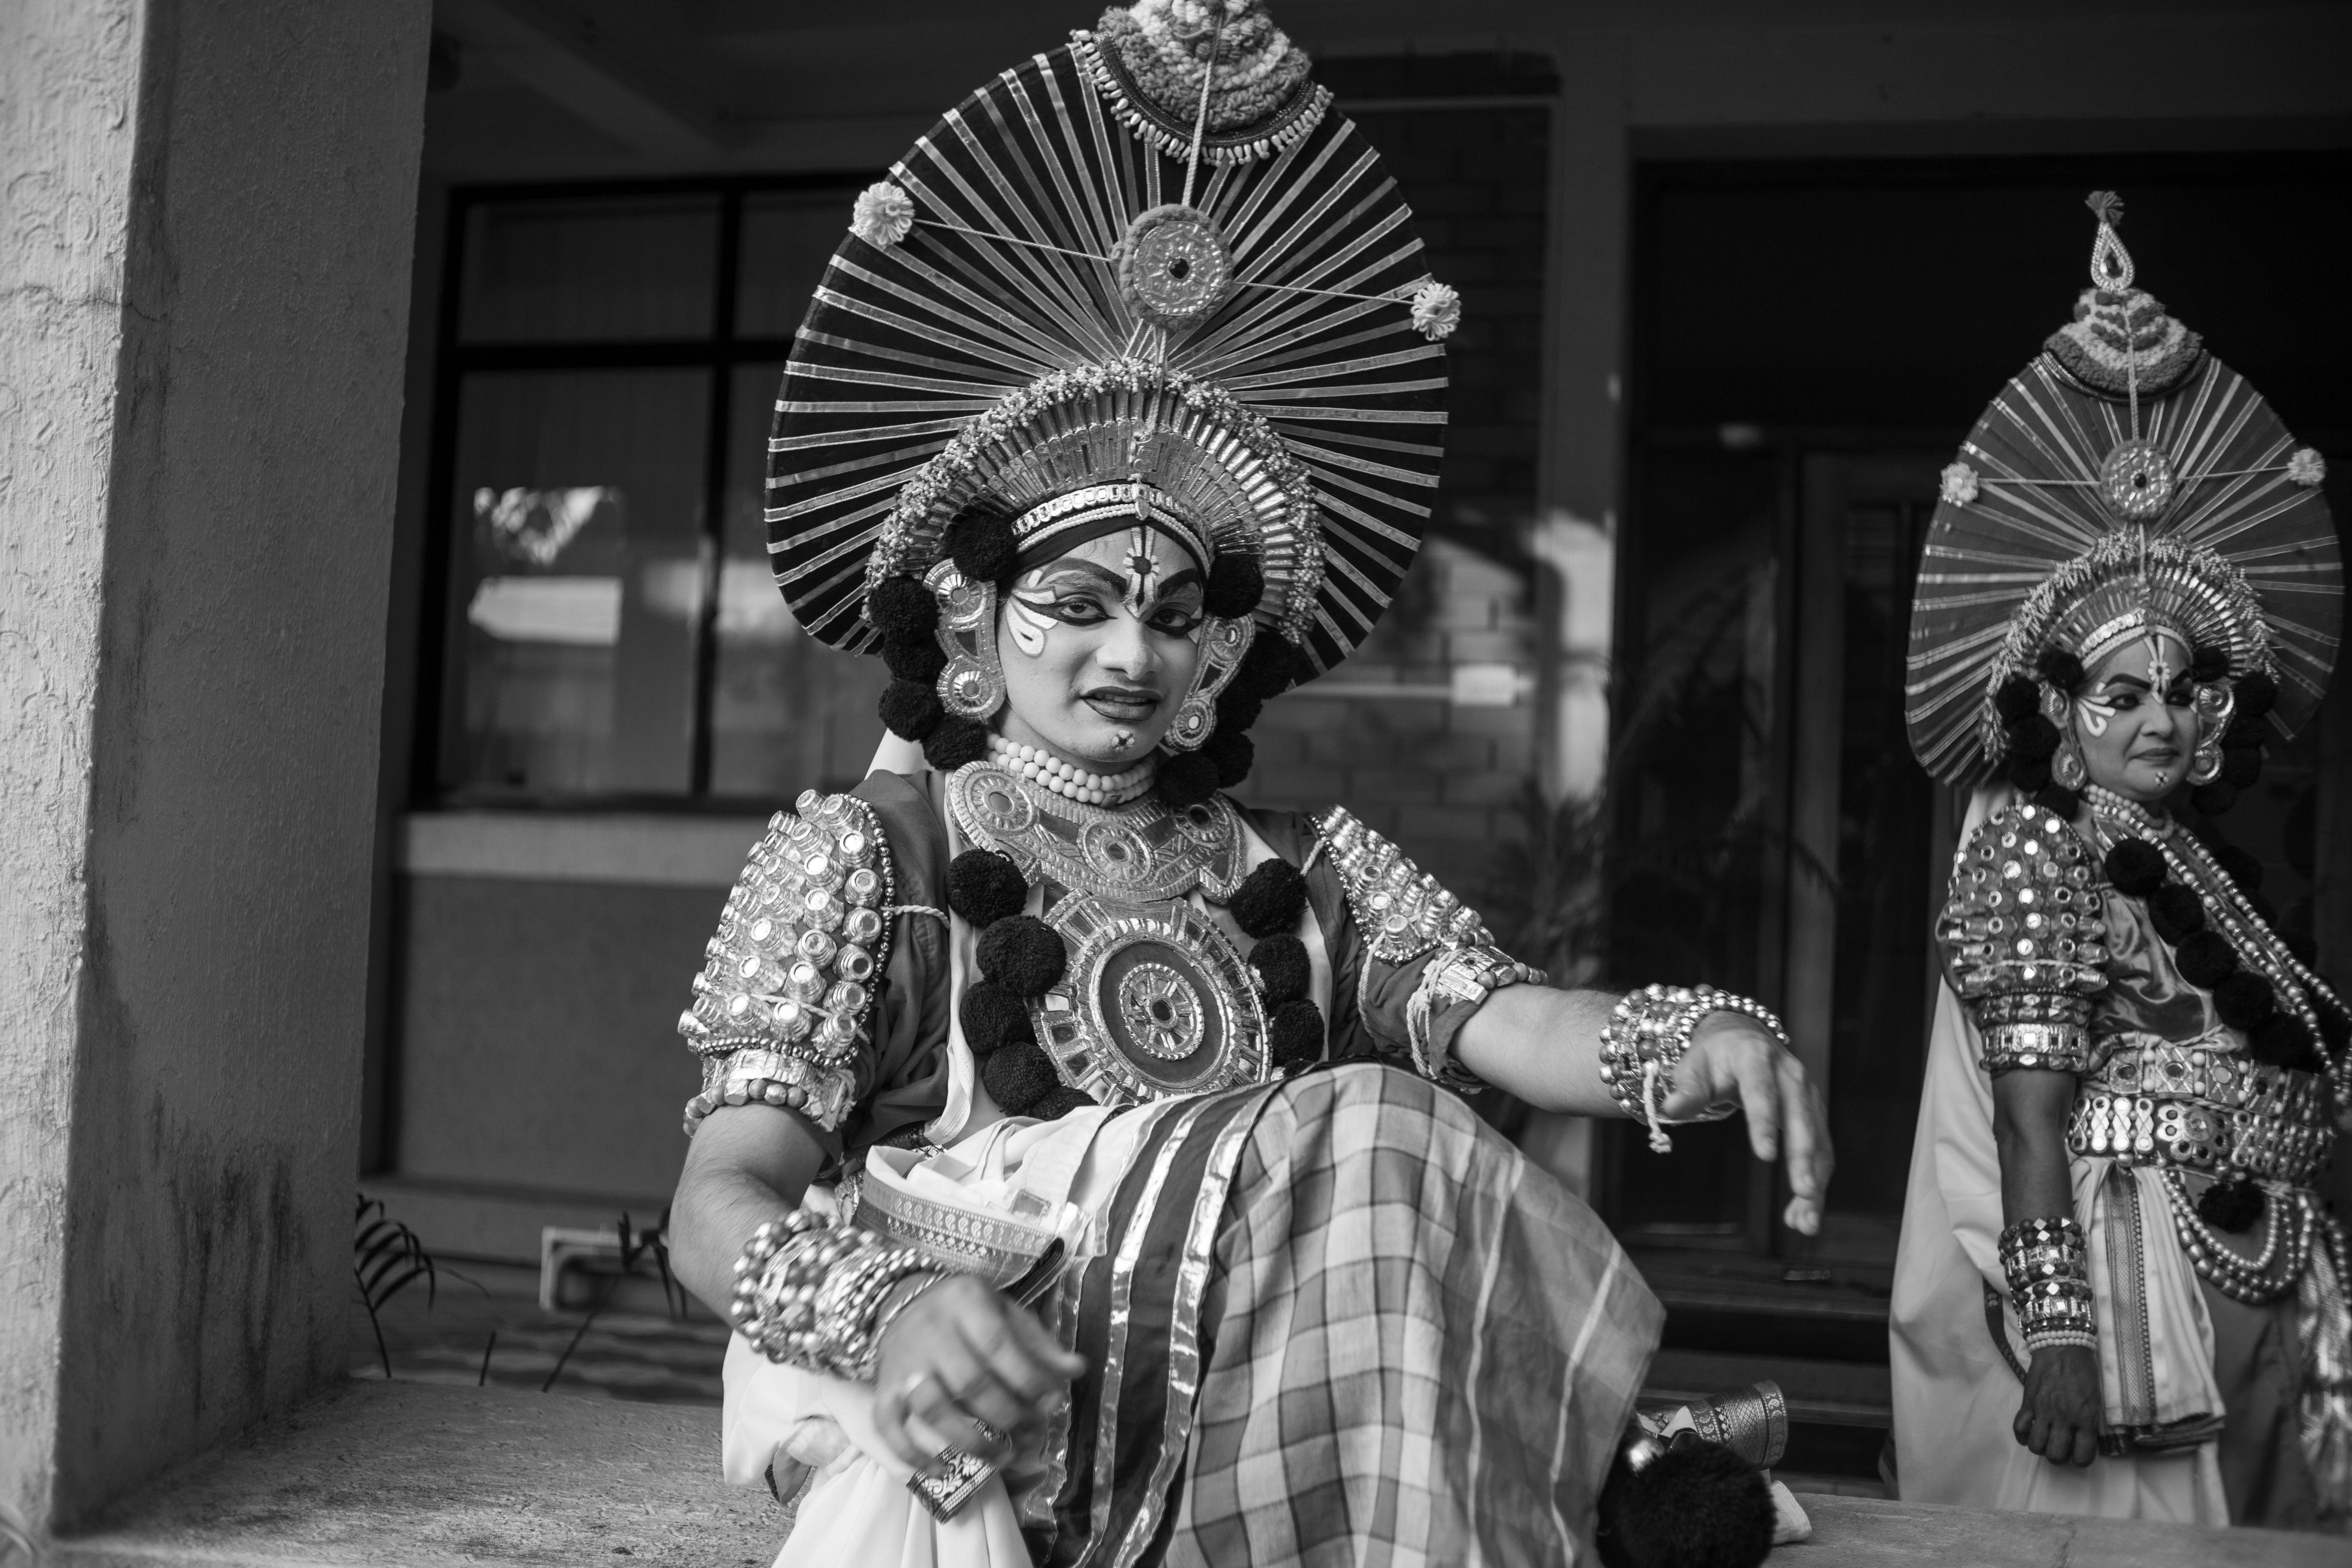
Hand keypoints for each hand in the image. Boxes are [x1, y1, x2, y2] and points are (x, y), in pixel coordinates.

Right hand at [869, 1274, 1085, 1475]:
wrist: (902, 1305)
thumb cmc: (968, 1315)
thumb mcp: (1007, 1314)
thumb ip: (1040, 1344)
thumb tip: (1078, 1370)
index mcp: (965, 1301)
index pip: (999, 1344)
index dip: (1028, 1379)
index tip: (1051, 1402)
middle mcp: (930, 1329)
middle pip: (970, 1382)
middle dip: (1007, 1416)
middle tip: (1031, 1435)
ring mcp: (903, 1362)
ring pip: (934, 1409)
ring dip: (971, 1441)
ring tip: (1002, 1456)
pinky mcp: (882, 1388)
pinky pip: (890, 1426)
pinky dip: (912, 1453)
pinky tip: (942, 1469)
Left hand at [1665, 1013, 1833, 1235]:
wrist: (1743, 1038)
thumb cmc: (1714, 1057)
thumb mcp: (1694, 1065)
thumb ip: (1687, 1089)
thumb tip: (1671, 1108)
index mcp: (1755, 1058)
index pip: (1760, 1090)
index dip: (1764, 1122)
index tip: (1765, 1155)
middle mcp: (1790, 1074)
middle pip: (1800, 1118)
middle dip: (1803, 1157)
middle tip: (1803, 1192)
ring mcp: (1807, 1093)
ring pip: (1817, 1139)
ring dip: (1815, 1179)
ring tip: (1806, 1221)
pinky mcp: (1815, 1112)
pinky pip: (1820, 1148)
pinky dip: (1816, 1180)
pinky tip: (1804, 1212)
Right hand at [2014, 1343, 2100, 1466]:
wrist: (2062, 1347)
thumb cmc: (2084, 1371)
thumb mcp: (2095, 1399)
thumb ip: (2088, 1420)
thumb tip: (2082, 1437)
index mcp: (2086, 1419)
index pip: (2083, 1456)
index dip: (2081, 1460)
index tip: (2078, 1454)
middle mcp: (2064, 1420)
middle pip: (2056, 1455)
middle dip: (2058, 1456)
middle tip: (2060, 1448)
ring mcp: (2043, 1412)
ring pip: (2036, 1446)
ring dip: (2040, 1447)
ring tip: (2044, 1439)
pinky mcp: (2028, 1403)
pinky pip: (2019, 1428)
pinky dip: (2022, 1435)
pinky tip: (2028, 1433)